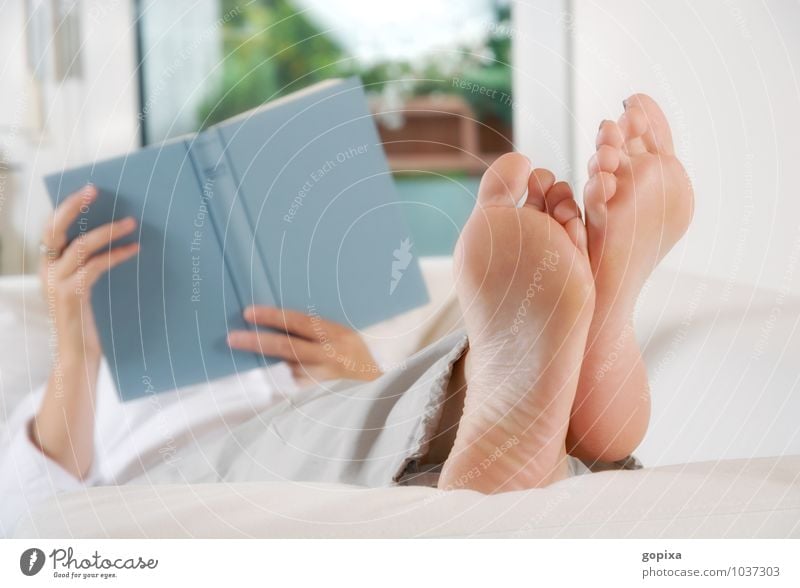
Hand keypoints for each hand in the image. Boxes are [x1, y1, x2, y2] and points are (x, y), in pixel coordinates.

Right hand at [38, 184, 138, 359]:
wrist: (77, 355)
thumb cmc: (87, 320)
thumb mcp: (84, 287)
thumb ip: (89, 263)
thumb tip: (118, 232)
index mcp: (47, 265)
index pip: (50, 227)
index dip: (67, 206)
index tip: (88, 190)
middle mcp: (46, 270)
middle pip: (55, 228)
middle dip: (73, 205)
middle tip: (95, 191)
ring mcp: (56, 282)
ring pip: (80, 245)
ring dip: (108, 231)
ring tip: (132, 222)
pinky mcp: (71, 295)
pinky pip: (95, 266)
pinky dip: (117, 255)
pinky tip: (134, 250)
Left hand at [227, 306, 382, 384]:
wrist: (380, 387)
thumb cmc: (358, 357)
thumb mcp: (343, 336)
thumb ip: (316, 332)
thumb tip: (279, 324)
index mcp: (335, 335)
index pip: (298, 322)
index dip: (272, 317)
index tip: (247, 313)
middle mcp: (329, 356)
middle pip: (287, 348)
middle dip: (257, 342)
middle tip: (232, 338)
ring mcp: (323, 379)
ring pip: (286, 371)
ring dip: (262, 365)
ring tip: (239, 360)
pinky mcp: (319, 397)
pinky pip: (292, 389)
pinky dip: (275, 384)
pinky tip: (258, 383)